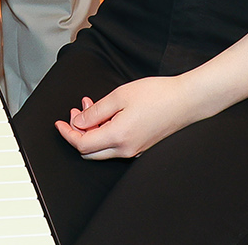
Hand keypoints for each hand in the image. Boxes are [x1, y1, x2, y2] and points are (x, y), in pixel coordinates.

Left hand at [53, 76, 209, 159]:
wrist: (187, 101)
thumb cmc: (158, 95)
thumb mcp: (120, 96)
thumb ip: (96, 111)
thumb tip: (78, 122)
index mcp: (118, 137)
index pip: (82, 144)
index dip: (67, 133)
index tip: (60, 123)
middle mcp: (126, 149)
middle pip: (90, 151)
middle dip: (77, 132)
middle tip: (75, 112)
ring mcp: (135, 150)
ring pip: (103, 148)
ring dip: (92, 130)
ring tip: (91, 106)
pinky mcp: (142, 147)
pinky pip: (116, 145)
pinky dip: (105, 132)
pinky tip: (107, 114)